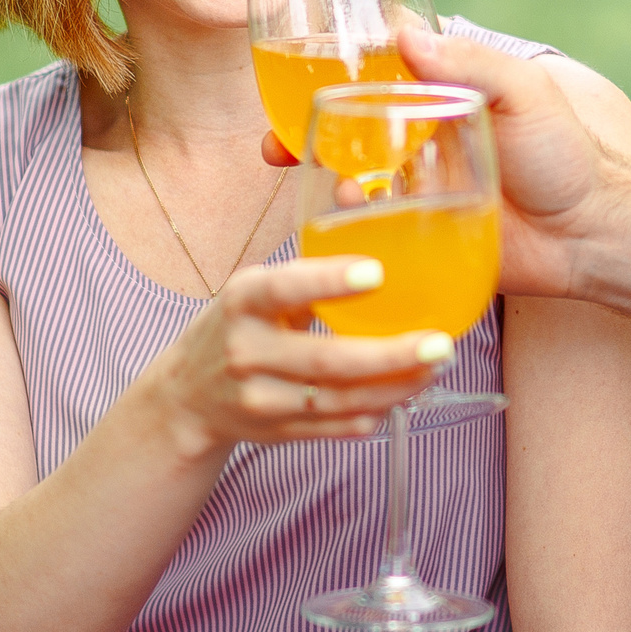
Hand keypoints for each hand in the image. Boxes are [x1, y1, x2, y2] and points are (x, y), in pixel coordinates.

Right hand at [133, 257, 454, 457]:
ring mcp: (261, 399)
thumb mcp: (258, 286)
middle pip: (326, 360)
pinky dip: (376, 412)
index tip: (376, 272)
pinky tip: (406, 391)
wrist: (189, 395)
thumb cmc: (240, 324)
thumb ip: (311, 262)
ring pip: (339, 400)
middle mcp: (247, 352)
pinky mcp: (278, 433)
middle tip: (441, 343)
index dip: (328, 281)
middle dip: (390, 355)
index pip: (284, 288)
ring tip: (436, 366)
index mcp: (243, 301)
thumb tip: (363, 198)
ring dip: (396, 387)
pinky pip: (337, 428)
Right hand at [261, 24, 612, 298]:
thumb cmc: (566, 156)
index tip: (290, 80)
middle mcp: (416, 143)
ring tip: (329, 190)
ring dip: (319, 183)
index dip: (324, 77)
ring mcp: (413, 192)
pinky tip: (346, 229)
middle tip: (274, 146)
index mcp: (437, 100)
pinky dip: (345, 230)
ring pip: (346, 182)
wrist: (591, 235)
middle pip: (341, 132)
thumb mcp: (525, 95)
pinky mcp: (418, 240)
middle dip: (298, 135)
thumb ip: (471, 64)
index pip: (370, 79)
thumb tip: (402, 31)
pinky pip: (368, 234)